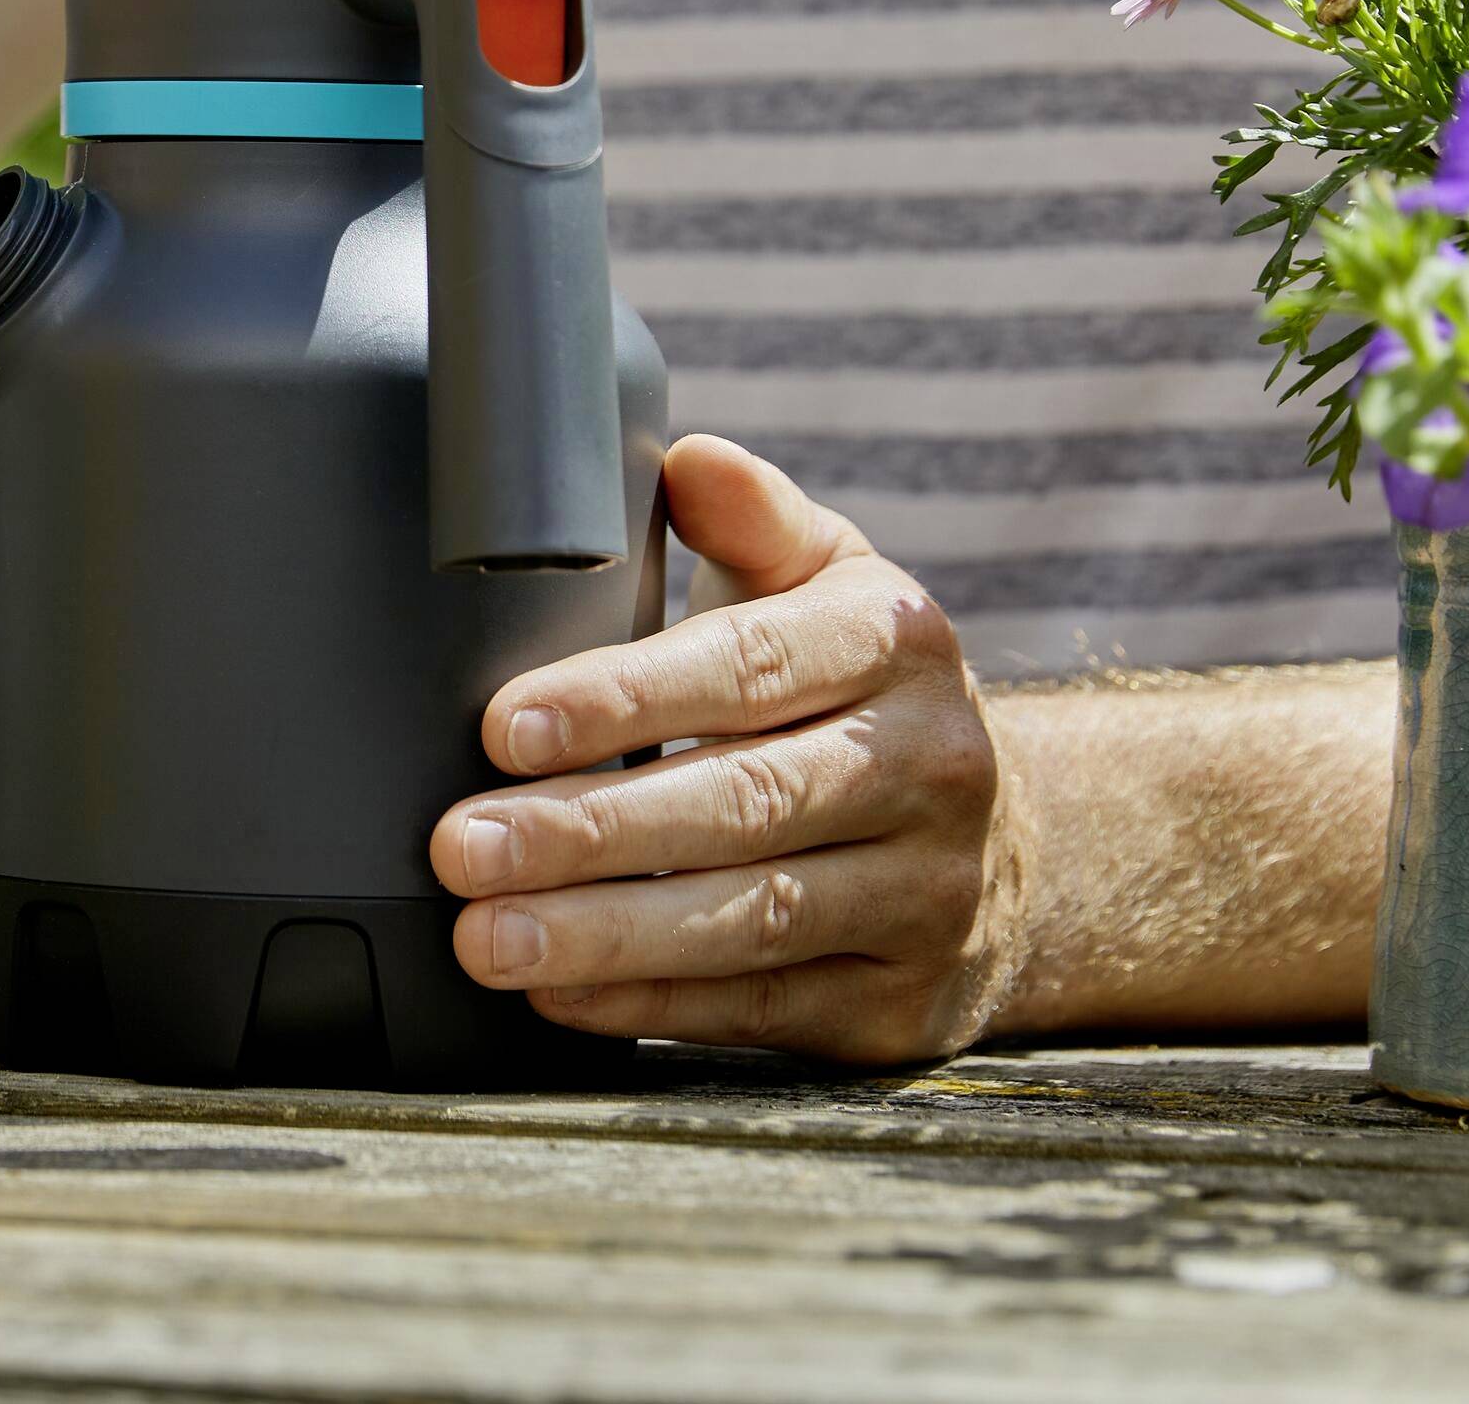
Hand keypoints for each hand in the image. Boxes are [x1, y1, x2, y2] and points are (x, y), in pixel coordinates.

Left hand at [428, 435, 1031, 1064]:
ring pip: (750, 920)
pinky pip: (761, 1007)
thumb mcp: (827, 580)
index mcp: (895, 639)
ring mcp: (928, 893)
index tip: (502, 727)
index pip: (747, 667)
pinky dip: (649, 1004)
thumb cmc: (856, 689)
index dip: (621, 701)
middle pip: (743, 803)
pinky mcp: (902, 999)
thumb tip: (689, 460)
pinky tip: (555, 994)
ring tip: (485, 936)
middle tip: (462, 846)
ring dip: (604, 935)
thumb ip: (753, 519)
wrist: (1006, 838)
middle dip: (586, 831)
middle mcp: (930, 765)